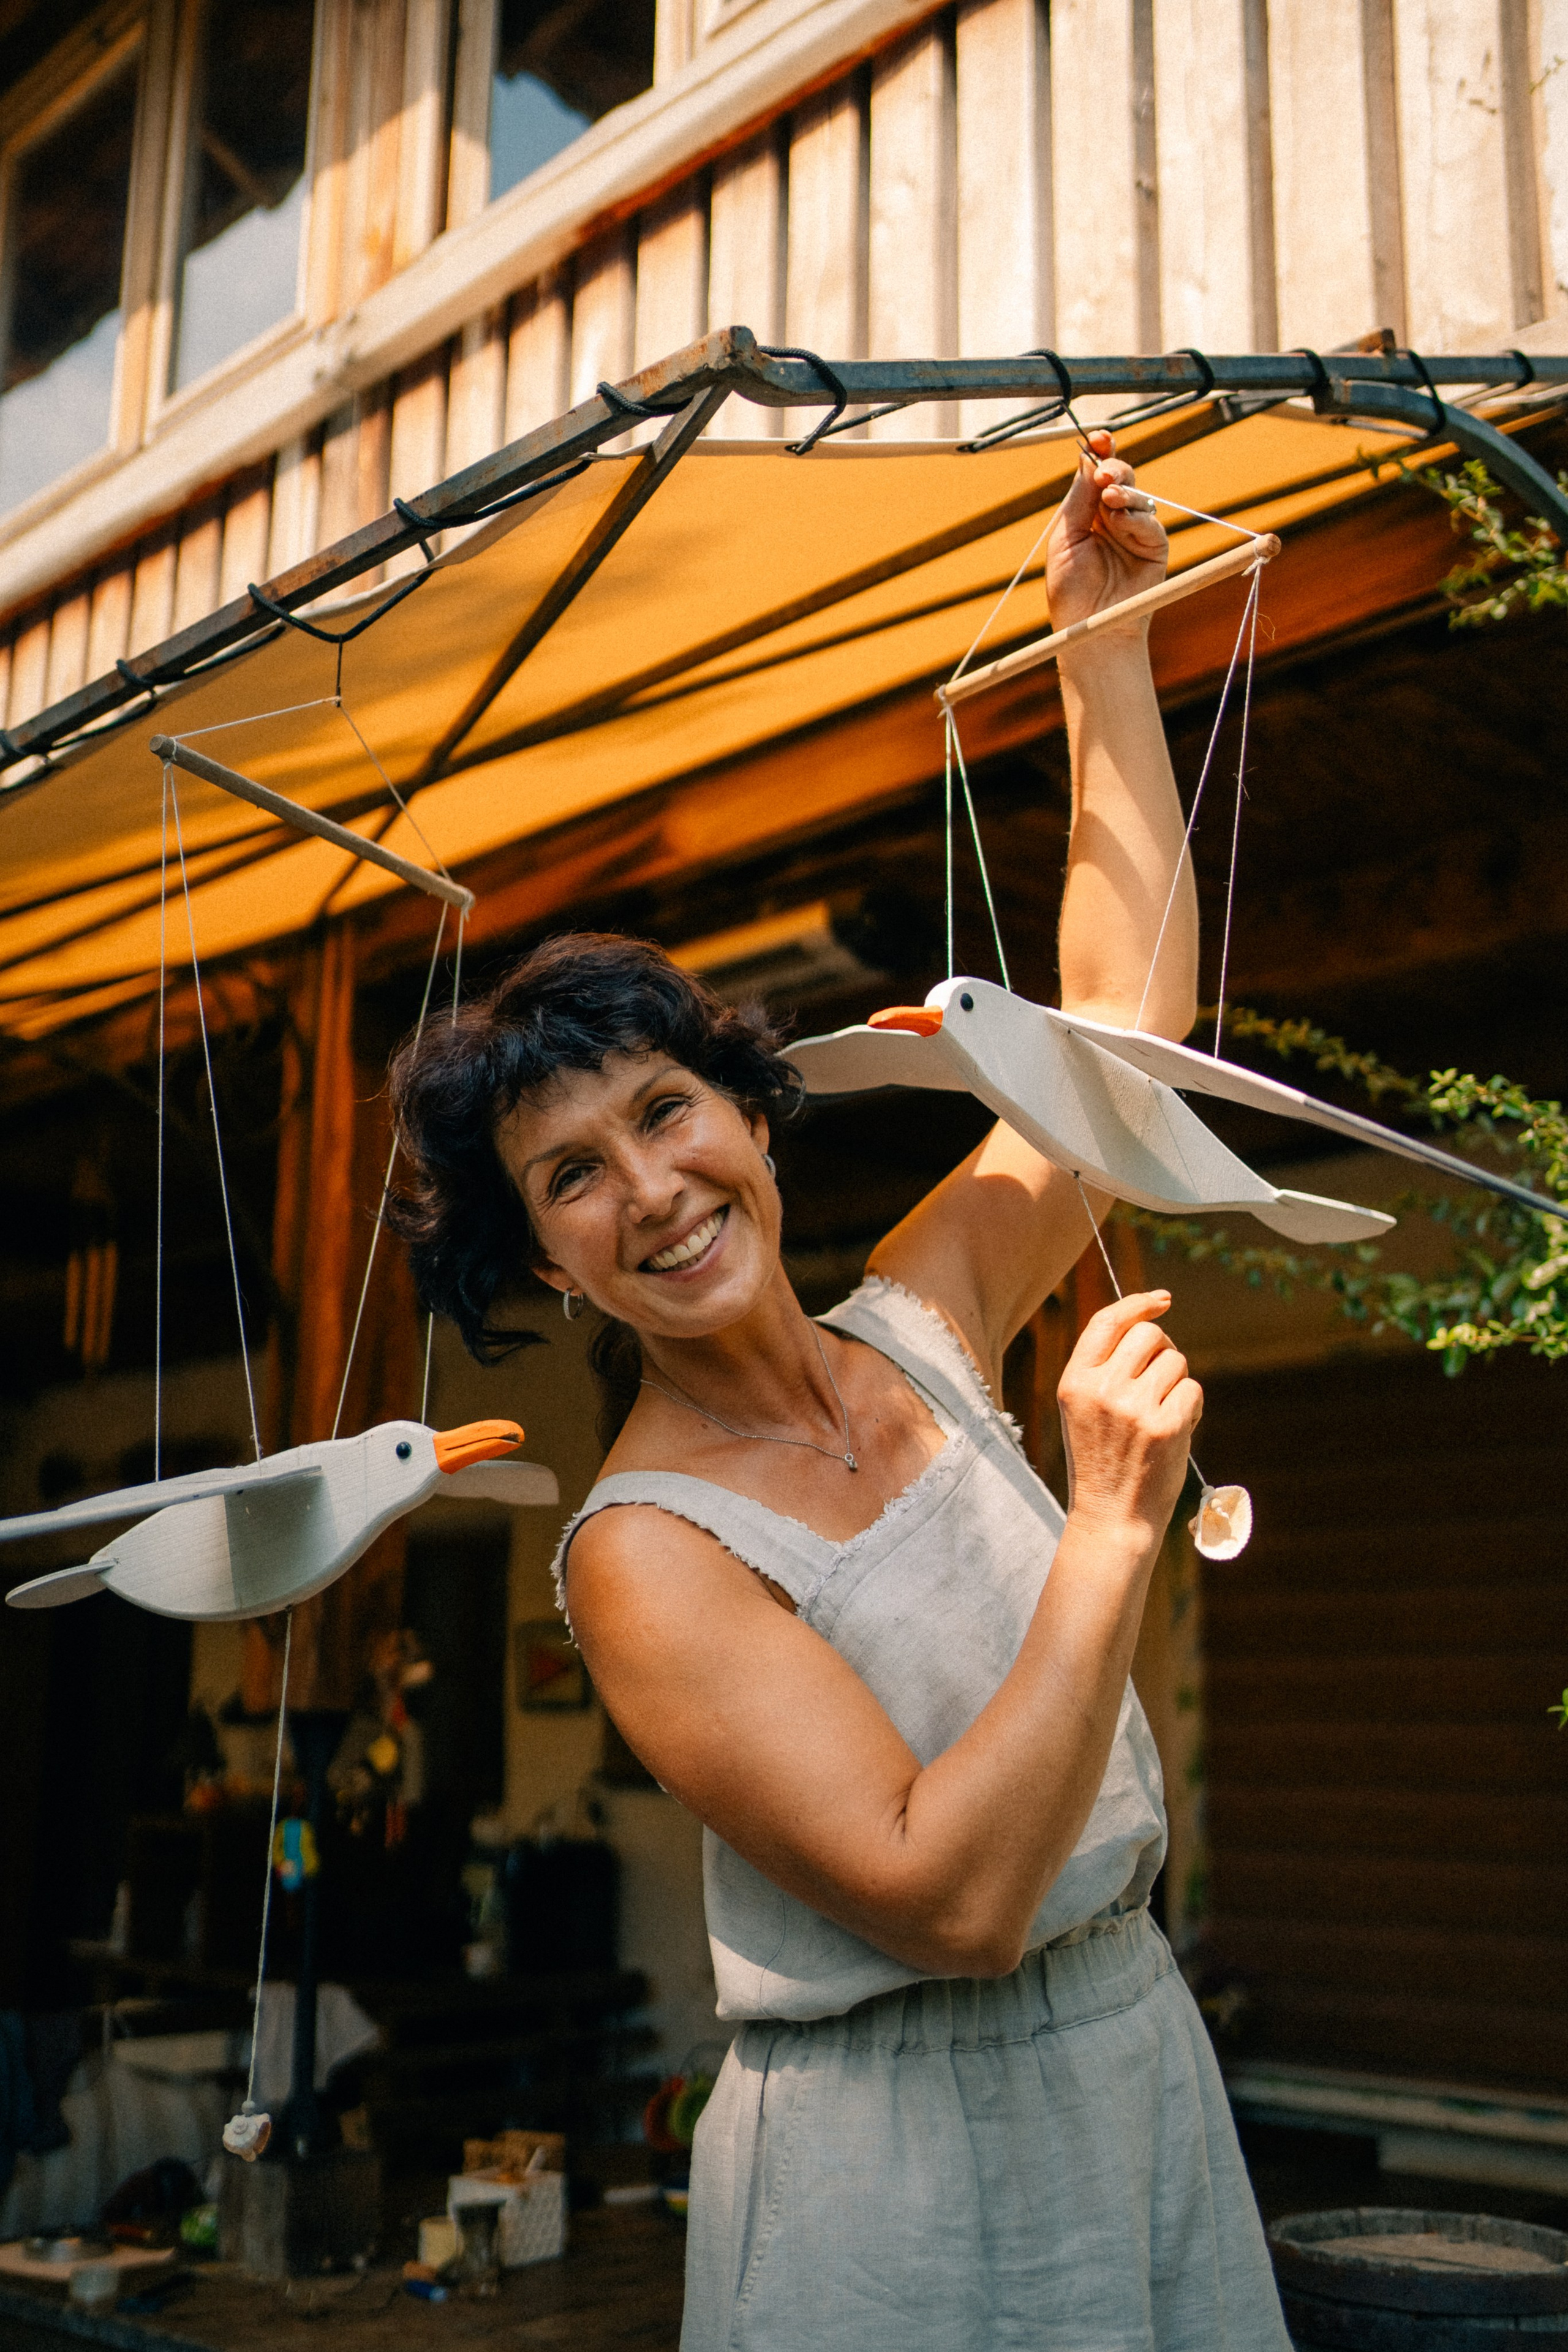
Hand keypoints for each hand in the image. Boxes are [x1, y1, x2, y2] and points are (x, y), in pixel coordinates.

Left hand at [1044, 431, 1168, 638]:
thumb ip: (1079, 499)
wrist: (1089, 628)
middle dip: (1114, 469)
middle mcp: (1114, 517)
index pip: (1097, 473)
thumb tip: (1089, 459)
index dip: (1101, 452)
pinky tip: (1122, 520)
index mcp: (1088, 512)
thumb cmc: (1070, 590)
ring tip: (1110, 499)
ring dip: (1125, 492)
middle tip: (1103, 475)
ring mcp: (1136, 531)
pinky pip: (1151, 523)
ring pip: (1140, 496)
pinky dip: (1137, 517)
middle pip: (1121, 477)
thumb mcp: (1065, 538)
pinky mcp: (1155, 548)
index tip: (1099, 438)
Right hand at [1057, 1290, 1200, 1543]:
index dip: (1138, 1304)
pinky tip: (1175, 1431)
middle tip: (1161, 1379)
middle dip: (1164, 1350)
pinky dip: (1191, 1407)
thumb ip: (1106, 1368)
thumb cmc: (1102, 1461)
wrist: (1111, 1518)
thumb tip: (1151, 1323)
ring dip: (1177, 1382)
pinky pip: (1192, 1390)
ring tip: (1162, 1415)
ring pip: (1176, 1362)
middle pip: (1150, 1335)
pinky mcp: (1166, 1426)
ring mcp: (1135, 1407)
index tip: (1161, 1300)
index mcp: (1075, 1381)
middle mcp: (1102, 1389)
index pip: (1107, 1322)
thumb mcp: (1084, 1409)